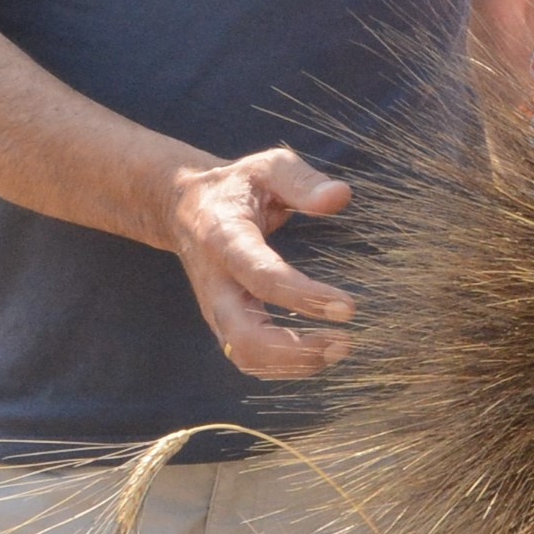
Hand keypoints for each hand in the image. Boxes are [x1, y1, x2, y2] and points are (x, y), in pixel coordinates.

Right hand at [169, 146, 354, 378]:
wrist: (185, 208)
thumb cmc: (237, 186)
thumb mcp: (266, 167)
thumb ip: (302, 181)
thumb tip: (341, 197)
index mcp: (224, 238)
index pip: (261, 277)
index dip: (303, 296)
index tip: (348, 307)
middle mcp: (216, 283)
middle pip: (245, 337)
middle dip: (296, 349)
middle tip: (345, 343)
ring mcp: (216, 309)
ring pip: (246, 356)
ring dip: (294, 364)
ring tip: (339, 350)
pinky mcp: (225, 323)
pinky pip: (249, 358)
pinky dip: (284, 366)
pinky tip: (320, 354)